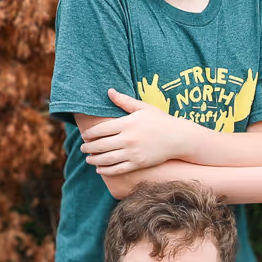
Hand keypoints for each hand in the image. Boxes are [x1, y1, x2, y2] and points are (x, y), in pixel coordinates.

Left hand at [81, 90, 195, 173]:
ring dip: (94, 160)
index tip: (84, 136)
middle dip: (89, 148)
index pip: (101, 130)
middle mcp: (127, 139)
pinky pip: (117, 169)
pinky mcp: (138, 163)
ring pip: (107, 159)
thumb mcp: (143, 108)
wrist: (178, 138)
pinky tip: (100, 169)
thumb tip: (109, 91)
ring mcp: (132, 153)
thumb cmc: (160, 120)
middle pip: (100, 145)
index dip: (90, 134)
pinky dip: (106, 170)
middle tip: (83, 148)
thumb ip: (124, 101)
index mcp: (126, 124)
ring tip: (89, 159)